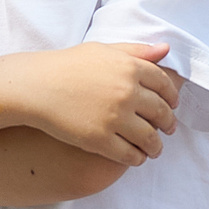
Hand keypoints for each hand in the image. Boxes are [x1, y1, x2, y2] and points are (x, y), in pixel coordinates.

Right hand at [20, 42, 182, 164]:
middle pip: (161, 112)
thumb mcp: (103, 50)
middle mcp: (127, 92)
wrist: (36, 87)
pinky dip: (137, 158)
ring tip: (155, 150)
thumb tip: (166, 49)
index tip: (172, 106)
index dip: (172, 98)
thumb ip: (136, 51)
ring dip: (156, 147)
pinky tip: (136, 158)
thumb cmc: (67, 66)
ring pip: (149, 138)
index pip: (164, 85)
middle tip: (169, 130)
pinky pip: (129, 154)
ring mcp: (114, 117)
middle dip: (168, 123)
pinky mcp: (100, 139)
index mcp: (129, 67)